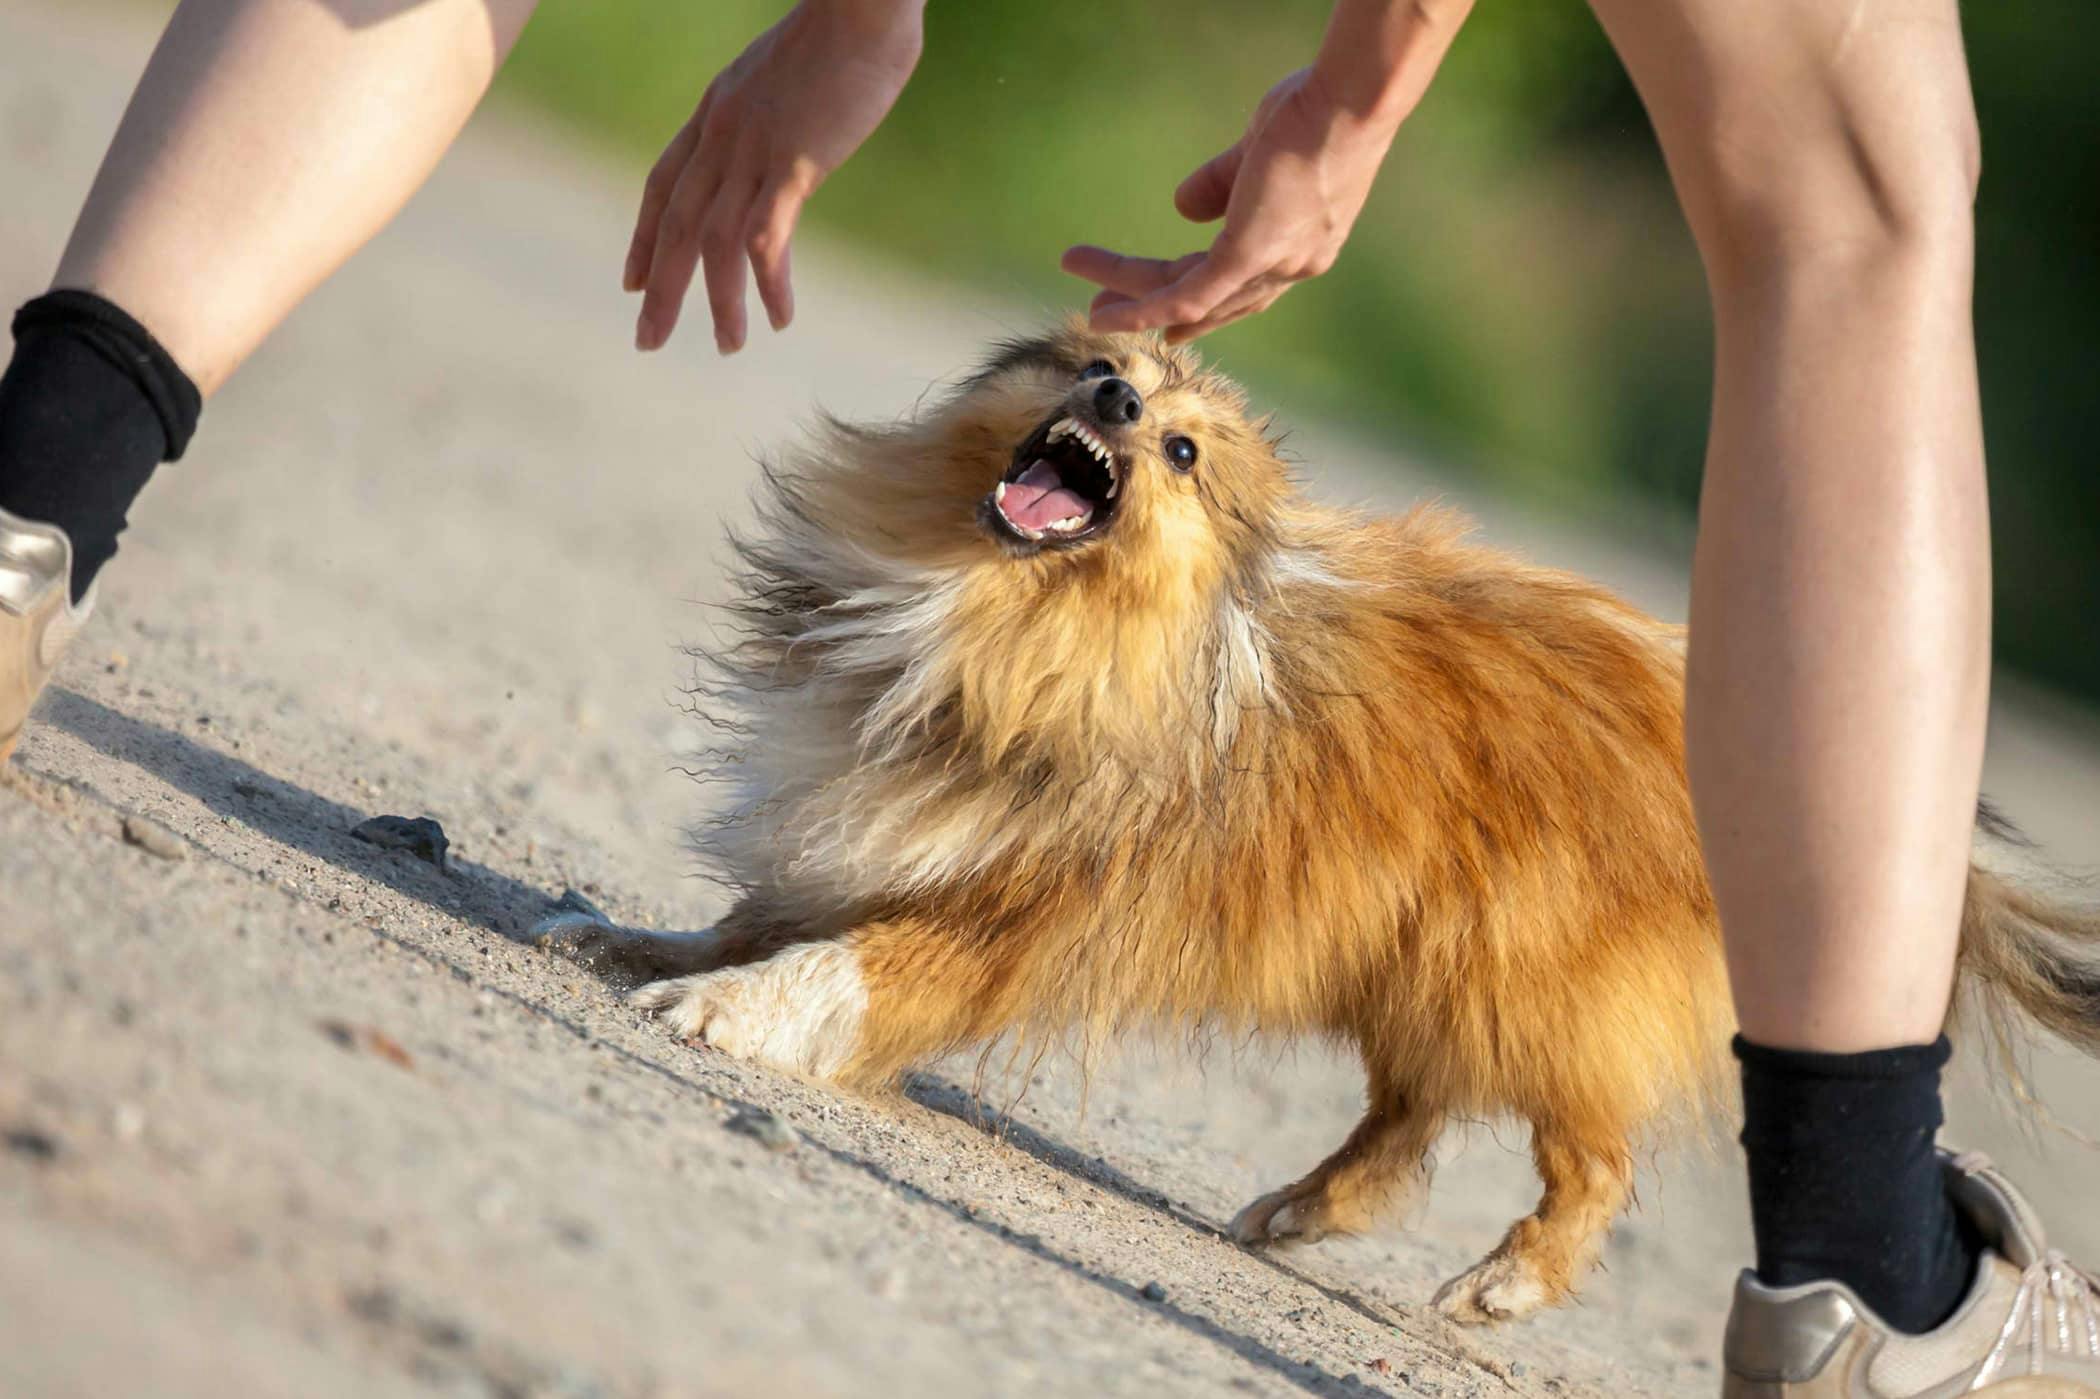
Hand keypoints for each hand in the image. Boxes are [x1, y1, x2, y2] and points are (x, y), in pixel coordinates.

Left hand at [625, 0, 923, 352]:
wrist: (861, 3)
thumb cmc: (843, 30)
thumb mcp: (787, 76)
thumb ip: (774, 111)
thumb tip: (785, 137)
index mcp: (715, 113)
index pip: (663, 186)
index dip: (643, 237)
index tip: (630, 280)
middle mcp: (721, 135)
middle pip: (674, 225)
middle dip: (658, 288)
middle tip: (646, 340)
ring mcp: (752, 150)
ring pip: (715, 242)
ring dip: (719, 302)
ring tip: (729, 346)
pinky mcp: (792, 163)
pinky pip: (767, 239)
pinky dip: (769, 284)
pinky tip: (780, 317)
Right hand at [1062, 68, 1400, 343]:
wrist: (1351, 100)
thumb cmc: (1318, 109)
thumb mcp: (1260, 150)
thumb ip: (1223, 182)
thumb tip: (1183, 207)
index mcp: (1300, 242)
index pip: (1245, 289)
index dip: (1207, 309)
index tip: (1172, 328)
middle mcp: (1292, 267)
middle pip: (1211, 300)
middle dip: (1155, 308)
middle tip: (1104, 312)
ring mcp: (1273, 265)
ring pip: (1189, 297)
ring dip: (1134, 301)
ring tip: (1089, 306)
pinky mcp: (1250, 254)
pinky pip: (1188, 294)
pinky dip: (1143, 308)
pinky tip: (1107, 313)